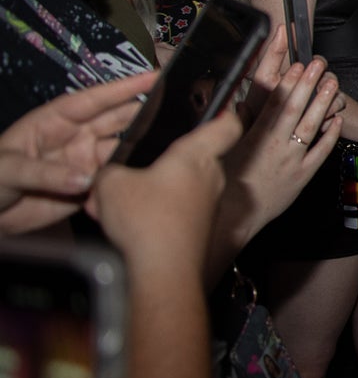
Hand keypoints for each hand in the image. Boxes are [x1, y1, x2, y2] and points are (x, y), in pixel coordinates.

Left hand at [0, 71, 153, 221]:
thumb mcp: (8, 169)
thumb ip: (45, 173)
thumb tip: (86, 179)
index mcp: (55, 120)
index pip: (95, 100)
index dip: (124, 88)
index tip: (154, 77)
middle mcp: (77, 137)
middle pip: (117, 120)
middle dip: (145, 113)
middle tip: (178, 110)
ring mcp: (85, 161)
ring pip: (123, 150)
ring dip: (141, 149)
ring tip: (168, 147)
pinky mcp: (90, 187)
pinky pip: (116, 181)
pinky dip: (129, 181)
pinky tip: (145, 179)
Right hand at [91, 110, 241, 278]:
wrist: (163, 272)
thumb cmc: (146, 220)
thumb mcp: (110, 183)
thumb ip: (111, 169)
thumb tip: (111, 173)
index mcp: (197, 155)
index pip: (227, 124)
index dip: (226, 112)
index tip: (223, 105)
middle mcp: (211, 177)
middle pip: (192, 158)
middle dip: (160, 163)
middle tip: (132, 171)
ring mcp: (209, 204)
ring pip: (180, 187)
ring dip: (151, 191)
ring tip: (118, 204)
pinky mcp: (201, 228)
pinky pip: (177, 210)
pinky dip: (154, 214)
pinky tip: (127, 226)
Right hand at [216, 58, 341, 251]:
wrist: (236, 217)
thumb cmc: (227, 183)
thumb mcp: (226, 151)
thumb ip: (236, 126)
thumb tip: (240, 103)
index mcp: (255, 138)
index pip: (273, 105)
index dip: (286, 84)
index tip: (295, 66)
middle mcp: (275, 147)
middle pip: (295, 110)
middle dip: (308, 84)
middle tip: (319, 64)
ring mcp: (292, 161)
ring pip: (311, 127)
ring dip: (323, 103)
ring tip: (333, 83)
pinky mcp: (303, 176)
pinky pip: (321, 152)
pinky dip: (330, 134)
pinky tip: (337, 119)